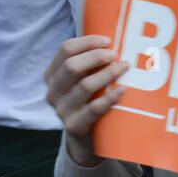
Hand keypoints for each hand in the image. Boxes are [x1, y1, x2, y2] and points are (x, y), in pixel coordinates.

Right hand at [44, 35, 130, 165]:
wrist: (85, 141)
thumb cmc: (89, 101)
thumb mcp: (83, 80)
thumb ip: (90, 62)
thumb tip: (117, 35)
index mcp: (53, 75)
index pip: (65, 49)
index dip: (87, 42)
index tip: (108, 40)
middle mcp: (53, 91)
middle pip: (71, 66)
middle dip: (96, 56)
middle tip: (116, 54)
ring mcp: (62, 110)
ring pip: (84, 86)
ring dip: (107, 74)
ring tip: (124, 68)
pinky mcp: (75, 126)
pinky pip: (93, 109)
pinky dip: (110, 97)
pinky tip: (123, 90)